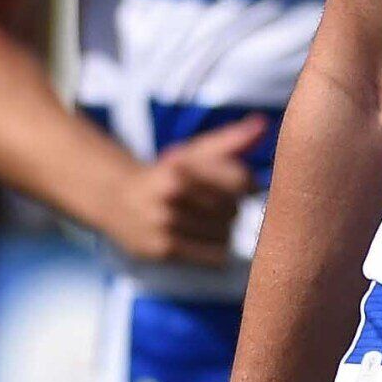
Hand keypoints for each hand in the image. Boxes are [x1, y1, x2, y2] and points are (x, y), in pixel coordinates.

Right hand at [94, 117, 266, 265]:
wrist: (117, 199)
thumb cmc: (168, 173)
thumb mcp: (194, 152)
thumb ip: (231, 140)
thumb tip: (264, 124)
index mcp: (182, 166)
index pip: (240, 181)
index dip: (250, 186)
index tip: (246, 187)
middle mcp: (171, 194)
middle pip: (233, 209)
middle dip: (233, 208)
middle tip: (220, 204)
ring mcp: (165, 223)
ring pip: (225, 234)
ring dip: (225, 230)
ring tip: (209, 221)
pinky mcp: (162, 250)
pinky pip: (213, 257)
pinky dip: (217, 250)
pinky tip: (206, 239)